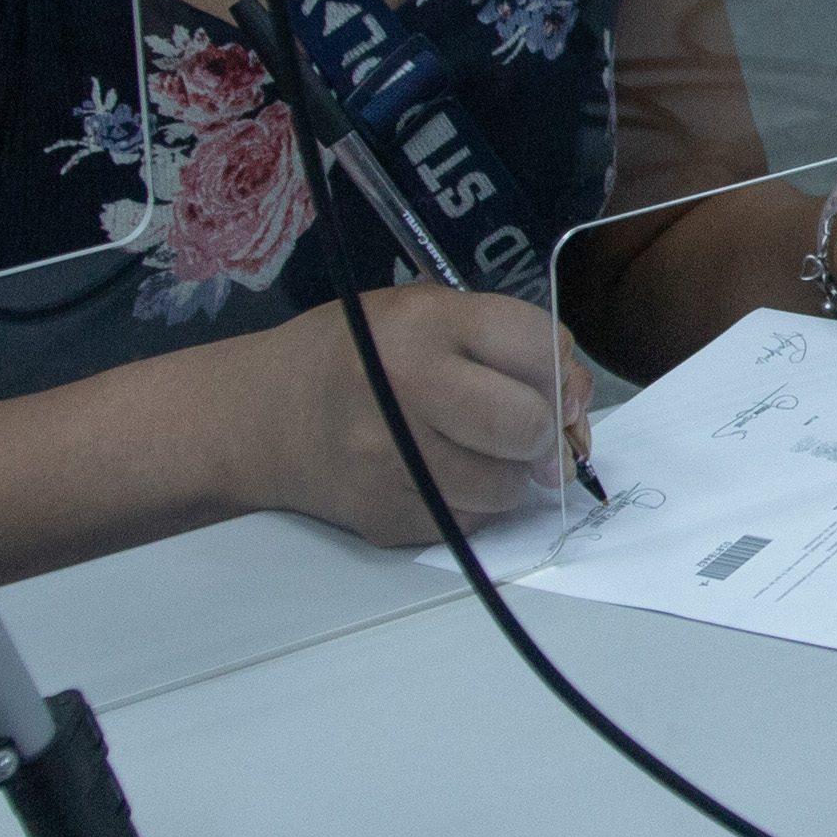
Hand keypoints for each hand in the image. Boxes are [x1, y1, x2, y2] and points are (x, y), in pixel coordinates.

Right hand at [252, 284, 586, 537]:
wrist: (262, 415)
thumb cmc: (357, 356)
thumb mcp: (424, 314)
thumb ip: (507, 343)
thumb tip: (575, 407)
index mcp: (421, 324)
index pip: (537, 346)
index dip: (560, 372)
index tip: (553, 386)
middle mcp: (404, 388)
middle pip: (527, 426)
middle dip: (542, 433)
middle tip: (525, 431)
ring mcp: (389, 461)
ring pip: (505, 488)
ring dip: (508, 475)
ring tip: (472, 449)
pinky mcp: (384, 516)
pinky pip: (469, 523)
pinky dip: (471, 505)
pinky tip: (439, 475)